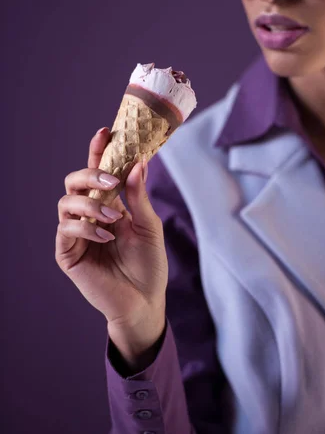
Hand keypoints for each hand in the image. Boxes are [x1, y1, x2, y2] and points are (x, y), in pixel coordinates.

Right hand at [55, 128, 167, 330]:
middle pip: (75, 181)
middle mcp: (90, 215)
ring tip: (113, 218)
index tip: (105, 131)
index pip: (99, 172)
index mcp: (109, 205)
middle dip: (89, 174)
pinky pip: (66, 229)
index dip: (98, 151)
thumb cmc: (149, 265)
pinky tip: (106, 237)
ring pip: (66, 202)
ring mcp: (77, 233)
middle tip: (110, 180)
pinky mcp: (68, 253)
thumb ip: (140, 196)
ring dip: (90, 204)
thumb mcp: (149, 226)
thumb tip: (139, 162)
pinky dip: (86, 227)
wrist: (144, 301)